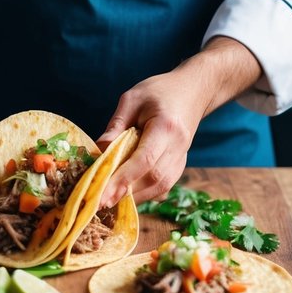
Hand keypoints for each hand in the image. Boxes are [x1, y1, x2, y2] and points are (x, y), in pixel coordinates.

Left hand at [96, 37, 262, 206]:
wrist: (192, 90)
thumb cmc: (160, 91)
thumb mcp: (132, 99)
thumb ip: (116, 125)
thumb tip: (99, 151)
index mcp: (166, 126)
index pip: (145, 159)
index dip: (123, 179)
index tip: (103, 193)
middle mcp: (177, 146)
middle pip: (153, 178)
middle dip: (126, 193)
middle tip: (100, 202)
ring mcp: (182, 157)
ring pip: (160, 186)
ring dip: (135, 197)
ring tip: (111, 201)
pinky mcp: (180, 164)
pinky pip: (164, 185)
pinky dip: (146, 193)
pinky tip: (129, 194)